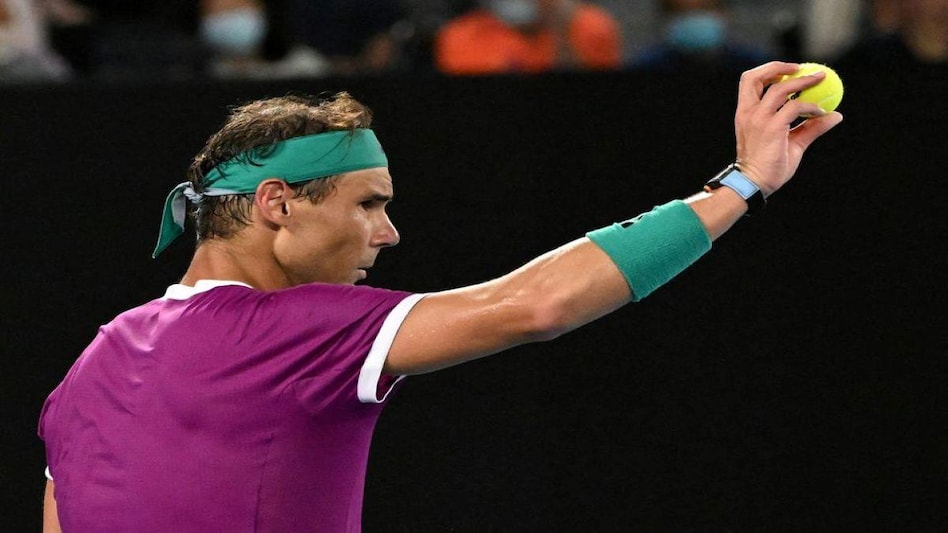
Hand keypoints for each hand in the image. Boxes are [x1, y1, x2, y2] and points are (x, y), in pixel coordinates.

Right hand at [733, 62, 843, 196]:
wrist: (754, 183)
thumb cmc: (768, 165)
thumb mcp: (791, 143)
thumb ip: (810, 127)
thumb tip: (835, 115)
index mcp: (745, 113)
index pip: (750, 82)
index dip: (768, 71)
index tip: (788, 71)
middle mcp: (749, 112)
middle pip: (756, 77)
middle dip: (778, 67)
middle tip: (801, 68)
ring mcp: (759, 119)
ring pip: (781, 88)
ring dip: (803, 81)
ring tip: (819, 80)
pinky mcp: (772, 128)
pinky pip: (795, 107)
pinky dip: (811, 106)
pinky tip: (821, 112)